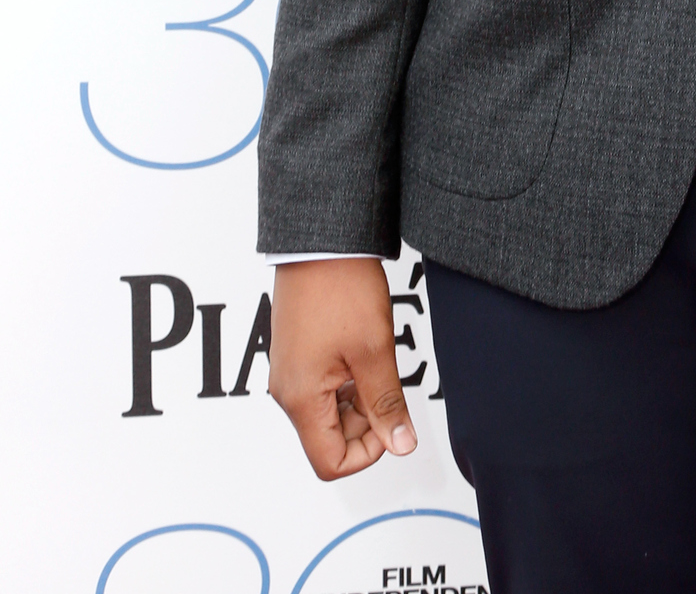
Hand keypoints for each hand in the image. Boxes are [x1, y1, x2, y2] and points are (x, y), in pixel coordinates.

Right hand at [268, 258, 418, 478]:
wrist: (322, 241)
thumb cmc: (342, 288)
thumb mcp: (374, 351)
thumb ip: (386, 404)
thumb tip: (401, 445)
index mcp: (300, 399)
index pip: (330, 462)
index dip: (368, 451)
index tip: (390, 419)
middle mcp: (287, 391)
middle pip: (329, 438)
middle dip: (366, 422)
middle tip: (387, 380)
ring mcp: (289, 371)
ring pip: (328, 412)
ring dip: (359, 398)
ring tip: (376, 359)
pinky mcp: (296, 354)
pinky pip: (322, 387)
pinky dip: (348, 380)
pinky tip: (365, 350)